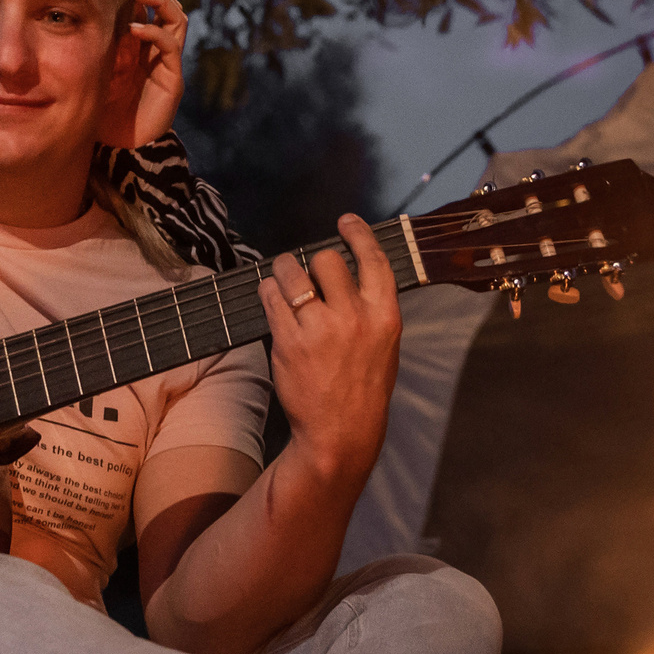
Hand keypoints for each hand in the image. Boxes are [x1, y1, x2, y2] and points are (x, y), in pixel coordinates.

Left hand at [101, 0, 187, 149]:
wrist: (116, 145)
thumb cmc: (99, 107)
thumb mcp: (89, 67)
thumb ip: (89, 43)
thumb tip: (65, 13)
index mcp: (137, 44)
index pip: (146, 5)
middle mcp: (154, 49)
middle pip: (166, 5)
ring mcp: (165, 63)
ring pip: (176, 18)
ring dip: (159, 2)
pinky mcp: (171, 79)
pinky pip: (169, 46)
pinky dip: (153, 32)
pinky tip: (134, 29)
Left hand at [258, 215, 399, 485]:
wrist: (341, 431)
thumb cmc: (364, 389)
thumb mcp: (385, 345)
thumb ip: (371, 309)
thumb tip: (349, 276)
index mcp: (385, 315)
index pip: (373, 258)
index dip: (358, 233)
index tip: (346, 222)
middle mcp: (354, 316)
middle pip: (326, 259)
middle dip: (313, 262)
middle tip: (306, 275)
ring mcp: (320, 328)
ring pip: (292, 272)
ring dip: (284, 272)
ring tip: (283, 283)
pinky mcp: (289, 340)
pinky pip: (270, 296)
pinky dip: (267, 292)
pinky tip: (272, 300)